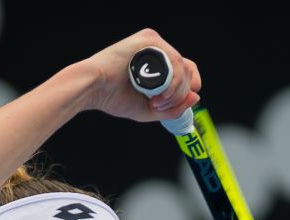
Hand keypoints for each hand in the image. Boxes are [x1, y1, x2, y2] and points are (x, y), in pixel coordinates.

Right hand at [76, 29, 201, 123]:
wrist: (93, 87)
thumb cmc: (114, 97)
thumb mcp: (150, 109)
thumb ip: (174, 107)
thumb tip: (196, 98)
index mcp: (157, 61)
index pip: (187, 71)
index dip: (187, 89)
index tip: (174, 104)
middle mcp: (158, 49)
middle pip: (188, 70)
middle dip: (179, 95)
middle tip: (159, 105)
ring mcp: (154, 43)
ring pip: (183, 67)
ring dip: (175, 91)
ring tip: (155, 101)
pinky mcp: (149, 40)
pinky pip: (174, 61)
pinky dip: (171, 81)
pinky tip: (158, 93)